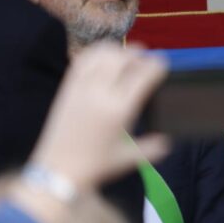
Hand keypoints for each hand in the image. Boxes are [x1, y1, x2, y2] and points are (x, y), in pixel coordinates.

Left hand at [28, 42, 168, 189]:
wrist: (57, 171)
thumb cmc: (96, 166)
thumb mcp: (129, 158)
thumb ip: (152, 148)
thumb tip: (166, 142)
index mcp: (119, 109)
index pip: (143, 74)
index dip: (157, 65)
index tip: (163, 64)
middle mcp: (100, 94)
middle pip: (122, 58)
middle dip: (138, 53)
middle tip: (146, 58)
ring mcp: (81, 89)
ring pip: (101, 55)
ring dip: (117, 51)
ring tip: (126, 56)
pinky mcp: (67, 89)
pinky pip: (82, 61)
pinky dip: (96, 53)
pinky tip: (104, 58)